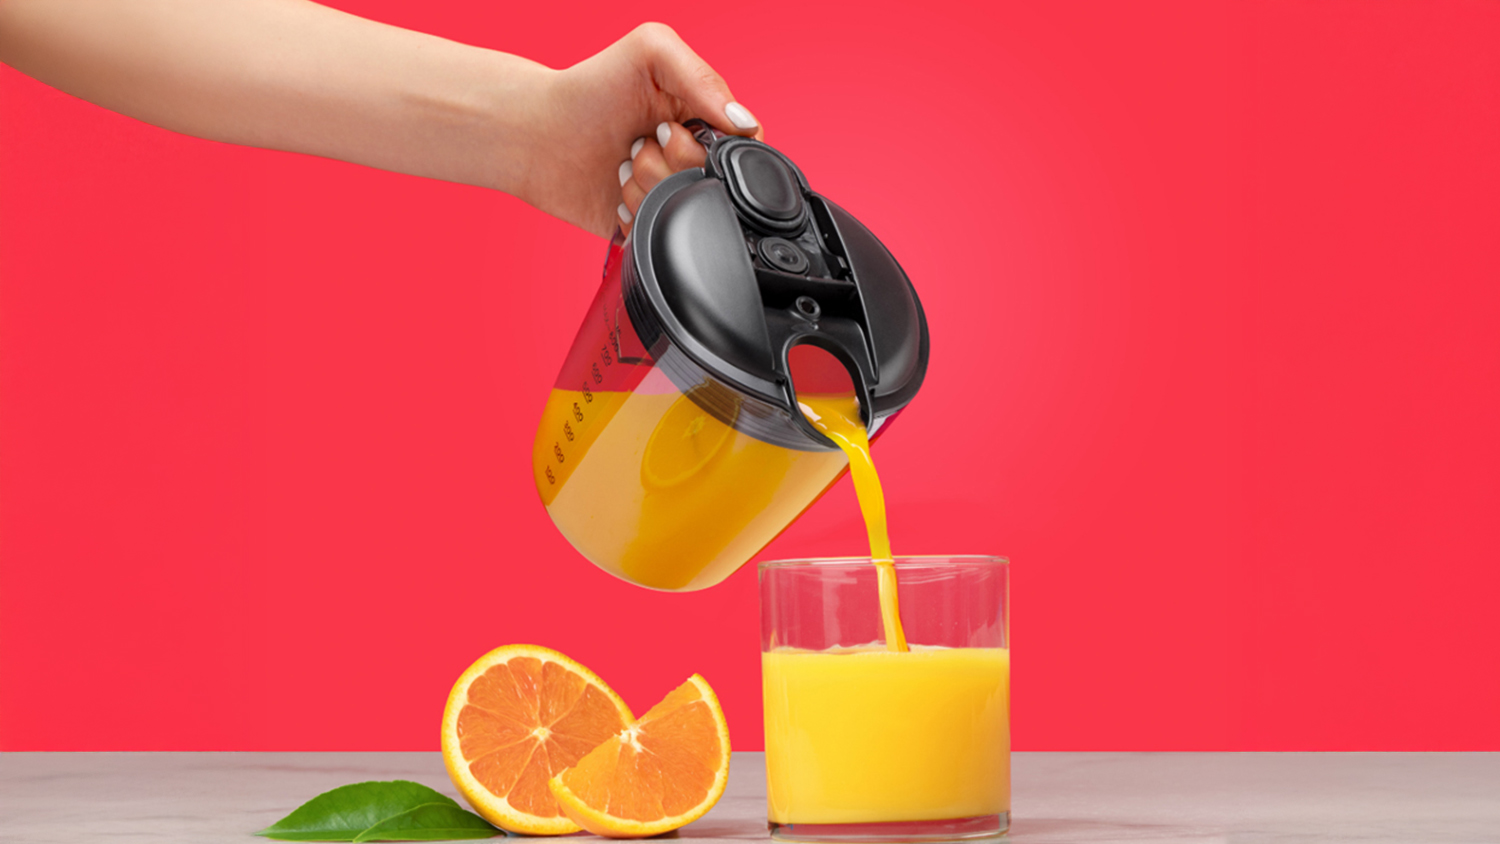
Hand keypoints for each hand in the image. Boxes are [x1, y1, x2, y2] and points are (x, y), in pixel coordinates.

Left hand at [518, 23, 761, 237]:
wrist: (534, 133)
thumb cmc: (589, 87)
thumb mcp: (651, 52)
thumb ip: (704, 77)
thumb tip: (744, 125)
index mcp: (704, 118)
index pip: (739, 147)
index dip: (709, 146)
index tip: (669, 129)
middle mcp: (692, 156)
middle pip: (714, 183)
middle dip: (670, 163)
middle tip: (638, 143)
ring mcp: (669, 191)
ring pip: (688, 212)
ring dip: (649, 189)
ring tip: (623, 167)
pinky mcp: (647, 223)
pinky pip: (663, 235)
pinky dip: (639, 218)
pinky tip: (617, 195)